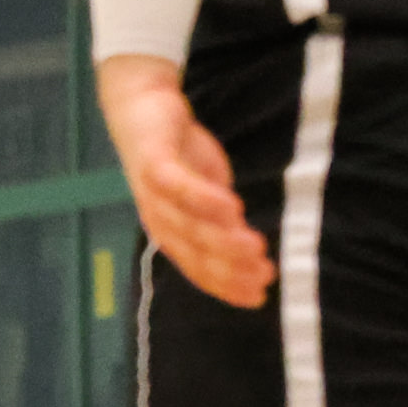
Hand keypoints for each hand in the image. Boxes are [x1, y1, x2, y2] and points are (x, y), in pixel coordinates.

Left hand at [95, 62, 268, 309]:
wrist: (141, 108)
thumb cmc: (178, 158)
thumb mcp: (208, 192)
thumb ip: (224, 220)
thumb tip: (250, 248)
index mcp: (172, 232)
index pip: (198, 268)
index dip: (226, 286)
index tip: (259, 298)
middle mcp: (159, 219)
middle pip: (194, 252)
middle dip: (230, 268)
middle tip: (266, 275)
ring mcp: (153, 192)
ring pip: (187, 224)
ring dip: (222, 239)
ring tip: (257, 248)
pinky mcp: (154, 162)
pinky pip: (177, 184)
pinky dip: (202, 198)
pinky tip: (232, 208)